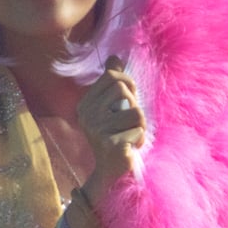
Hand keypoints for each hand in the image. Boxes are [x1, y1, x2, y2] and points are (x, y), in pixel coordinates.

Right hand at [76, 57, 146, 188]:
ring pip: (135, 111)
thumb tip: (114, 57)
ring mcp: (97, 131)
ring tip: (131, 135)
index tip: (129, 97)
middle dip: (134, 104)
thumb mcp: (113, 106)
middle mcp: (87, 116)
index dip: (128, 83)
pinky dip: (139, 139)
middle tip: (129, 121)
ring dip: (141, 124)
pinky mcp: (110, 145)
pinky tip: (130, 147)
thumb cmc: (117, 133)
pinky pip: (138, 130)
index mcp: (86, 104)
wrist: (111, 170)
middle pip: (123, 90)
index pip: (111, 77)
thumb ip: (112, 83)